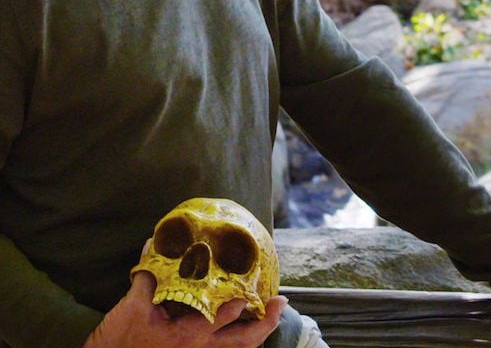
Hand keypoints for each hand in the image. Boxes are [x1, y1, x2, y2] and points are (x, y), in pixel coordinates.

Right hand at [84, 272, 285, 347]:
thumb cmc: (117, 341)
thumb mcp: (131, 307)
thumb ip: (149, 277)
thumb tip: (155, 245)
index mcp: (188, 335)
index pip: (225, 317)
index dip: (242, 302)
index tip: (256, 288)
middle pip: (243, 342)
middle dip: (265, 324)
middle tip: (280, 303)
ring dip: (255, 335)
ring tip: (270, 317)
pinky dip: (237, 344)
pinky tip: (245, 333)